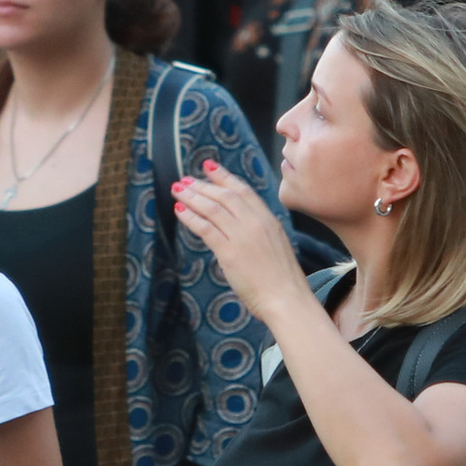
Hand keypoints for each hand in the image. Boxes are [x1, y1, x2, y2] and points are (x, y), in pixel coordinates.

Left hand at [168, 160, 306, 324]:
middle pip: (225, 195)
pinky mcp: (230, 252)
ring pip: (212, 208)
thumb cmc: (283, 280)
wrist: (288, 299)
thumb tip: (238, 228)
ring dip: (192, 196)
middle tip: (185, 179)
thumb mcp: (276, 246)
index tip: (209, 166)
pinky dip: (190, 217)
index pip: (243, 190)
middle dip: (202, 185)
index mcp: (269, 220)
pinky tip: (179, 210)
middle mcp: (256, 223)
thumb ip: (259, 233)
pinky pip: (205, 228)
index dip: (224, 176)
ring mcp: (243, 236)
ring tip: (177, 190)